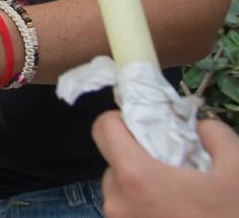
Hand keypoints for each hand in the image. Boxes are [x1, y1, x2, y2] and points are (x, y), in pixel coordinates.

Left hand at [94, 112, 238, 216]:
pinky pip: (129, 215)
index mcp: (135, 176)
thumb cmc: (233, 215)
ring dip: (142, 187)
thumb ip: (216, 135)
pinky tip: (177, 213)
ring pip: (120, 191)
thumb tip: (202, 127)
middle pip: (113, 162)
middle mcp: (118, 202)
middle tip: (172, 166)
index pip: (103, 128)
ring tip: (179, 197)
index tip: (146, 126)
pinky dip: (146, 210)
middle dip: (139, 158)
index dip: (122, 120)